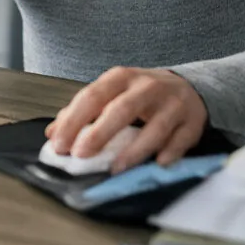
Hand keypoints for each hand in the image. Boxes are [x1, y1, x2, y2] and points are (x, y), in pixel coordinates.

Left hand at [45, 67, 207, 172]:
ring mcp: (172, 104)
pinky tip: (158, 163)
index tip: (59, 143)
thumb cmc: (140, 94)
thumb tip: (53, 133)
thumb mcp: (112, 93)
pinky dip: (169, 153)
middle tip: (81, 154)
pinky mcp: (192, 122)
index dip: (74, 120)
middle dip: (100, 132)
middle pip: (122, 109)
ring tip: (116, 167)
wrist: (186, 87)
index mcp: (121, 77)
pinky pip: (180, 140)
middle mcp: (147, 87)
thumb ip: (83, 111)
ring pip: (155, 127)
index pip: (93, 96)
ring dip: (135, 150)